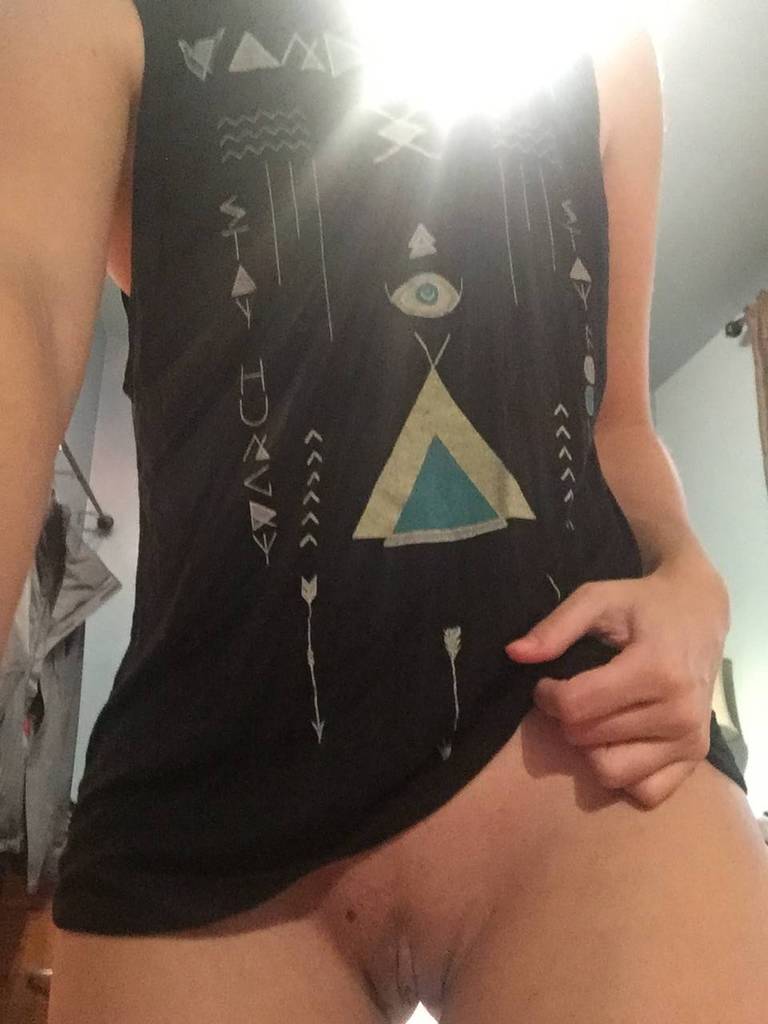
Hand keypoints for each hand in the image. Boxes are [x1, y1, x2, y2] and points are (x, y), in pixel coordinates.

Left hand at [505, 556, 729, 808]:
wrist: (699, 614)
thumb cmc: (642, 604)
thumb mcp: (597, 598)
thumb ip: (555, 627)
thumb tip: (514, 654)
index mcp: (656, 669)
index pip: (575, 707)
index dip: (546, 696)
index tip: (547, 681)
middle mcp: (678, 711)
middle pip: (587, 739)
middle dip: (568, 718)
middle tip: (574, 693)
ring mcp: (690, 740)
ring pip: (610, 772)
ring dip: (590, 748)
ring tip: (596, 716)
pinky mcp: (696, 758)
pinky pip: (645, 792)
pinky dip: (624, 773)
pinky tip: (620, 740)